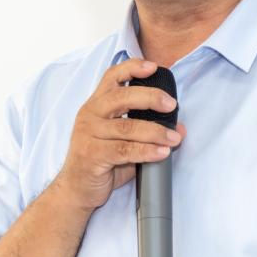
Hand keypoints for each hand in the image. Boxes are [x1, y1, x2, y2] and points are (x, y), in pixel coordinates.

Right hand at [54, 57, 184, 211]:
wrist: (76, 189)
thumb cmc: (101, 161)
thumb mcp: (125, 141)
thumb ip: (149, 132)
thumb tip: (181, 128)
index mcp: (96, 104)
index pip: (112, 77)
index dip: (132, 68)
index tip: (153, 67)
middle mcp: (90, 115)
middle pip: (122, 97)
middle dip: (151, 98)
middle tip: (171, 105)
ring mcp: (89, 134)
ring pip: (127, 127)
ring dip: (155, 131)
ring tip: (174, 137)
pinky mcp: (92, 154)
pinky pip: (124, 150)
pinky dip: (147, 151)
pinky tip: (162, 152)